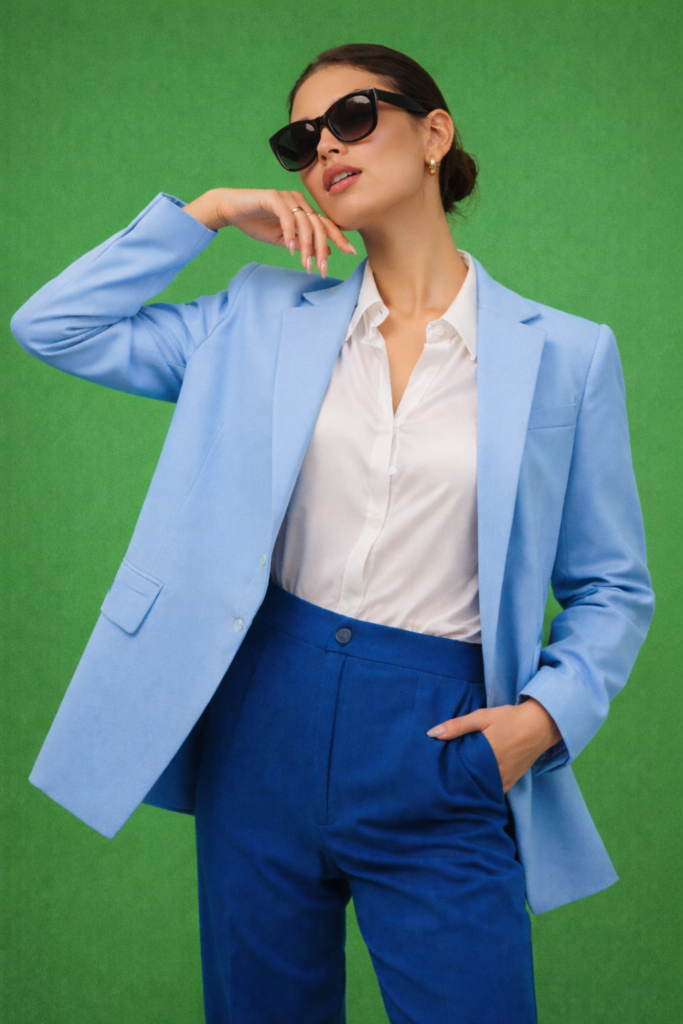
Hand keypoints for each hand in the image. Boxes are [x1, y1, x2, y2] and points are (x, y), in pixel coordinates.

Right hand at [181, 188, 356, 278]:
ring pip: (305, 223)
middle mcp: (299, 200)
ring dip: (306, 246)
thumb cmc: (257, 223)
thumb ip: (303, 244)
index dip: (338, 237)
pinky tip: (289, 248)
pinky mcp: (272, 197)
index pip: (325, 224)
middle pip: (318, 225)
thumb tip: (326, 253)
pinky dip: (290, 233)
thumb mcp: (284, 240)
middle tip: (321, 269)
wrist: (232, 210)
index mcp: (303, 209)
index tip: (350, 252)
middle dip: (321, 250)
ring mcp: (287, 197)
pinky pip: (287, 216)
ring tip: (305, 265)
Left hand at [426, 698, 561, 791]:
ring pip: (482, 789)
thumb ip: (457, 726)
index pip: (459, 773)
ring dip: (470, 787)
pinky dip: (484, 790)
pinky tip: (475, 787)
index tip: (434, 774)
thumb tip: (431, 734)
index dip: (446, 775)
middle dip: (456, 783)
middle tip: (441, 781)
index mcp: (485, 757)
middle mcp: (495, 773)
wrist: (541, 724)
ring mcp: (505, 779)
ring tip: (455, 784)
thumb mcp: (482, 717)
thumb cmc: (510, 719)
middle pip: (470, 783)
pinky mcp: (512, 781)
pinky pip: (495, 791)